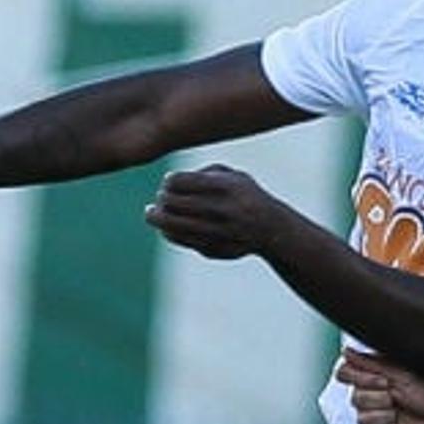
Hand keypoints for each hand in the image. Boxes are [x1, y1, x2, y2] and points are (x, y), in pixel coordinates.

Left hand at [144, 163, 280, 259]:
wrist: (271, 228)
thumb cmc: (245, 195)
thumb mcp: (232, 175)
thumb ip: (202, 174)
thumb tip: (169, 183)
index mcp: (226, 187)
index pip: (181, 182)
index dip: (169, 181)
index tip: (169, 182)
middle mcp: (223, 210)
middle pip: (173, 203)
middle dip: (162, 199)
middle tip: (160, 197)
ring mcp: (218, 232)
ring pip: (174, 226)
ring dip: (157, 218)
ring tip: (151, 213)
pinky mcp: (214, 249)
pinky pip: (182, 241)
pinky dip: (169, 233)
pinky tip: (165, 228)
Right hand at [334, 348, 423, 423]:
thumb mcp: (398, 371)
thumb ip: (369, 362)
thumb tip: (346, 352)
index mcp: (369, 377)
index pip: (344, 374)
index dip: (361, 379)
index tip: (384, 380)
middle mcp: (366, 396)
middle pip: (355, 398)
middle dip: (381, 398)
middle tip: (399, 396)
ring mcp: (369, 416)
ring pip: (363, 418)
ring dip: (387, 415)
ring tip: (401, 411)